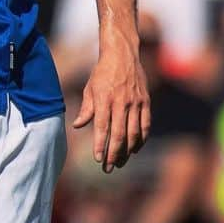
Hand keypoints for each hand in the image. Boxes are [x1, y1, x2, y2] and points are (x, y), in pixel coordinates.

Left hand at [73, 31, 149, 171]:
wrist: (123, 54)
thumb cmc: (102, 73)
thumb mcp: (90, 89)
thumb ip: (86, 109)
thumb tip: (77, 126)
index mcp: (104, 99)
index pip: (102, 127)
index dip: (100, 144)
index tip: (98, 159)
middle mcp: (121, 102)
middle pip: (119, 134)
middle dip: (113, 154)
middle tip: (108, 168)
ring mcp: (136, 102)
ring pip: (134, 133)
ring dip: (127, 151)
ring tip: (120, 163)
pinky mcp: (146, 101)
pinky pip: (145, 125)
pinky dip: (141, 139)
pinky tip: (135, 149)